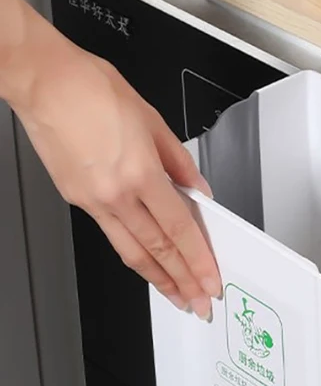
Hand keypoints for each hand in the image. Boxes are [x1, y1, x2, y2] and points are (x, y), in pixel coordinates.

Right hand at [13, 49, 220, 319]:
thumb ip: (180, 162)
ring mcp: (93, 200)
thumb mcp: (153, 120)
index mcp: (140, 173)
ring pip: (132, 251)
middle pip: (157, 250)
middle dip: (182, 282)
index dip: (198, 261)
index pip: (179, 230)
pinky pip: (112, 235)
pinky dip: (134, 253)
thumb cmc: (92, 89)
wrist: (44, 81)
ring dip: (157, 278)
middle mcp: (115, 194)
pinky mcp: (77, 199)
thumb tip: (198, 190)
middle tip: (198, 303)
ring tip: (176, 295)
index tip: (211, 280)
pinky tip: (147, 261)